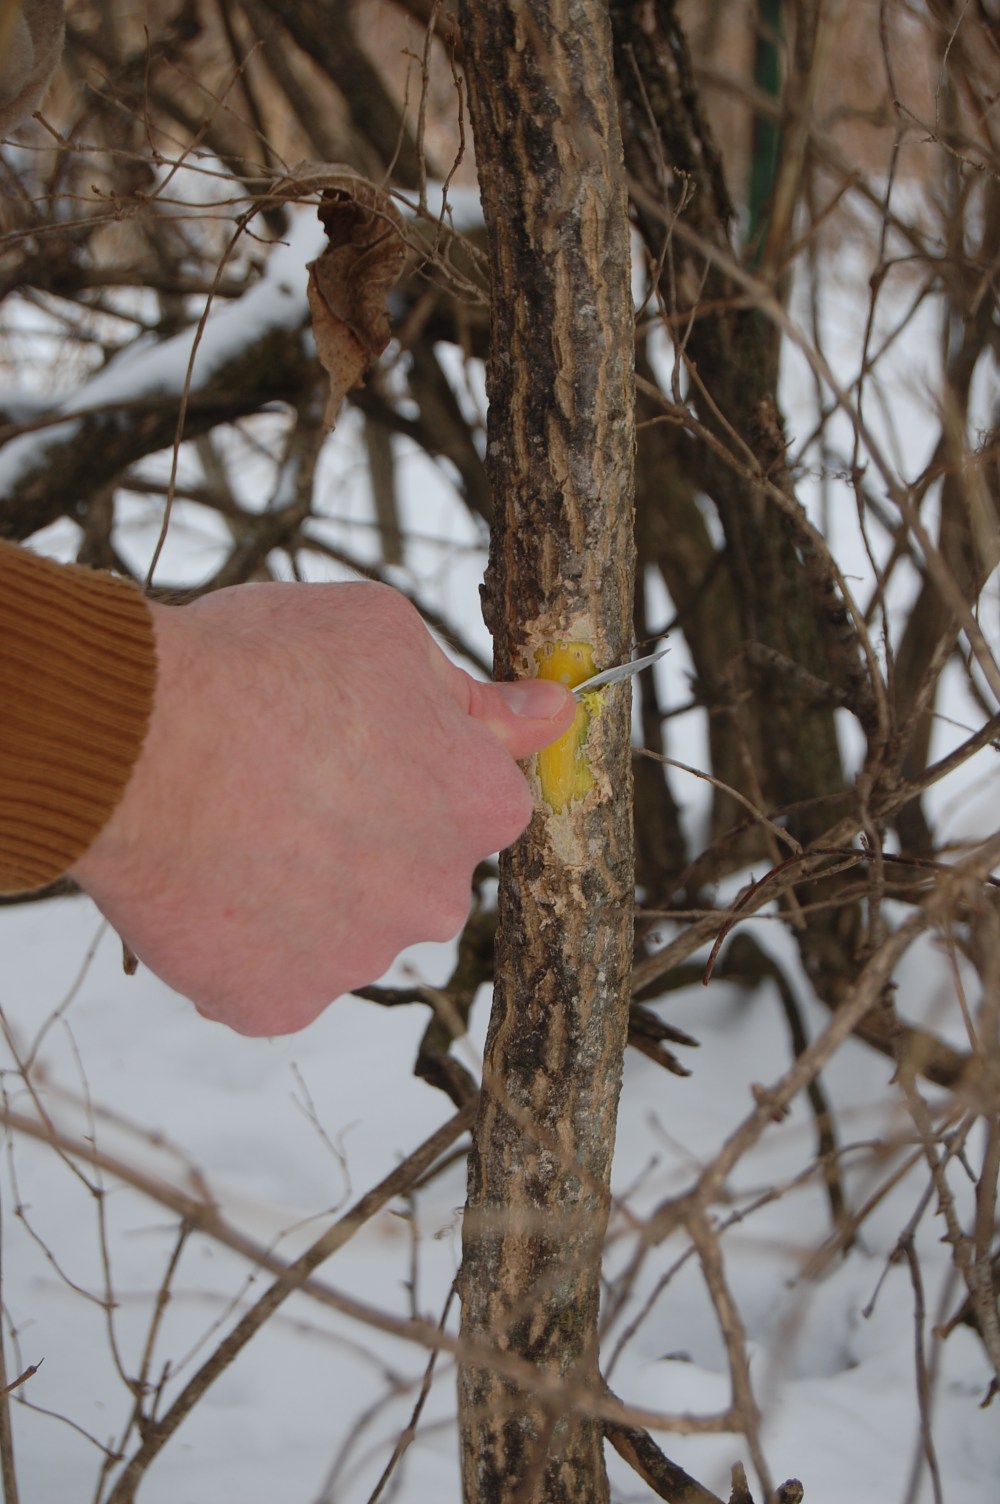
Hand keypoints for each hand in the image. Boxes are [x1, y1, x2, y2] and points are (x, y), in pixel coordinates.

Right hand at [71, 581, 574, 1034]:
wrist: (132, 740)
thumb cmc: (259, 666)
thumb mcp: (384, 636)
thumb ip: (476, 694)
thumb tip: (555, 711)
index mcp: (481, 807)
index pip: (479, 801)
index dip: (413, 768)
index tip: (355, 745)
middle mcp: (438, 900)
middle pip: (414, 873)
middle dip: (366, 839)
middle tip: (286, 783)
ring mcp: (357, 961)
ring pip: (343, 928)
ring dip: (304, 892)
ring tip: (233, 826)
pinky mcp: (276, 1004)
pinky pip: (273, 975)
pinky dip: (244, 941)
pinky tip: (207, 882)